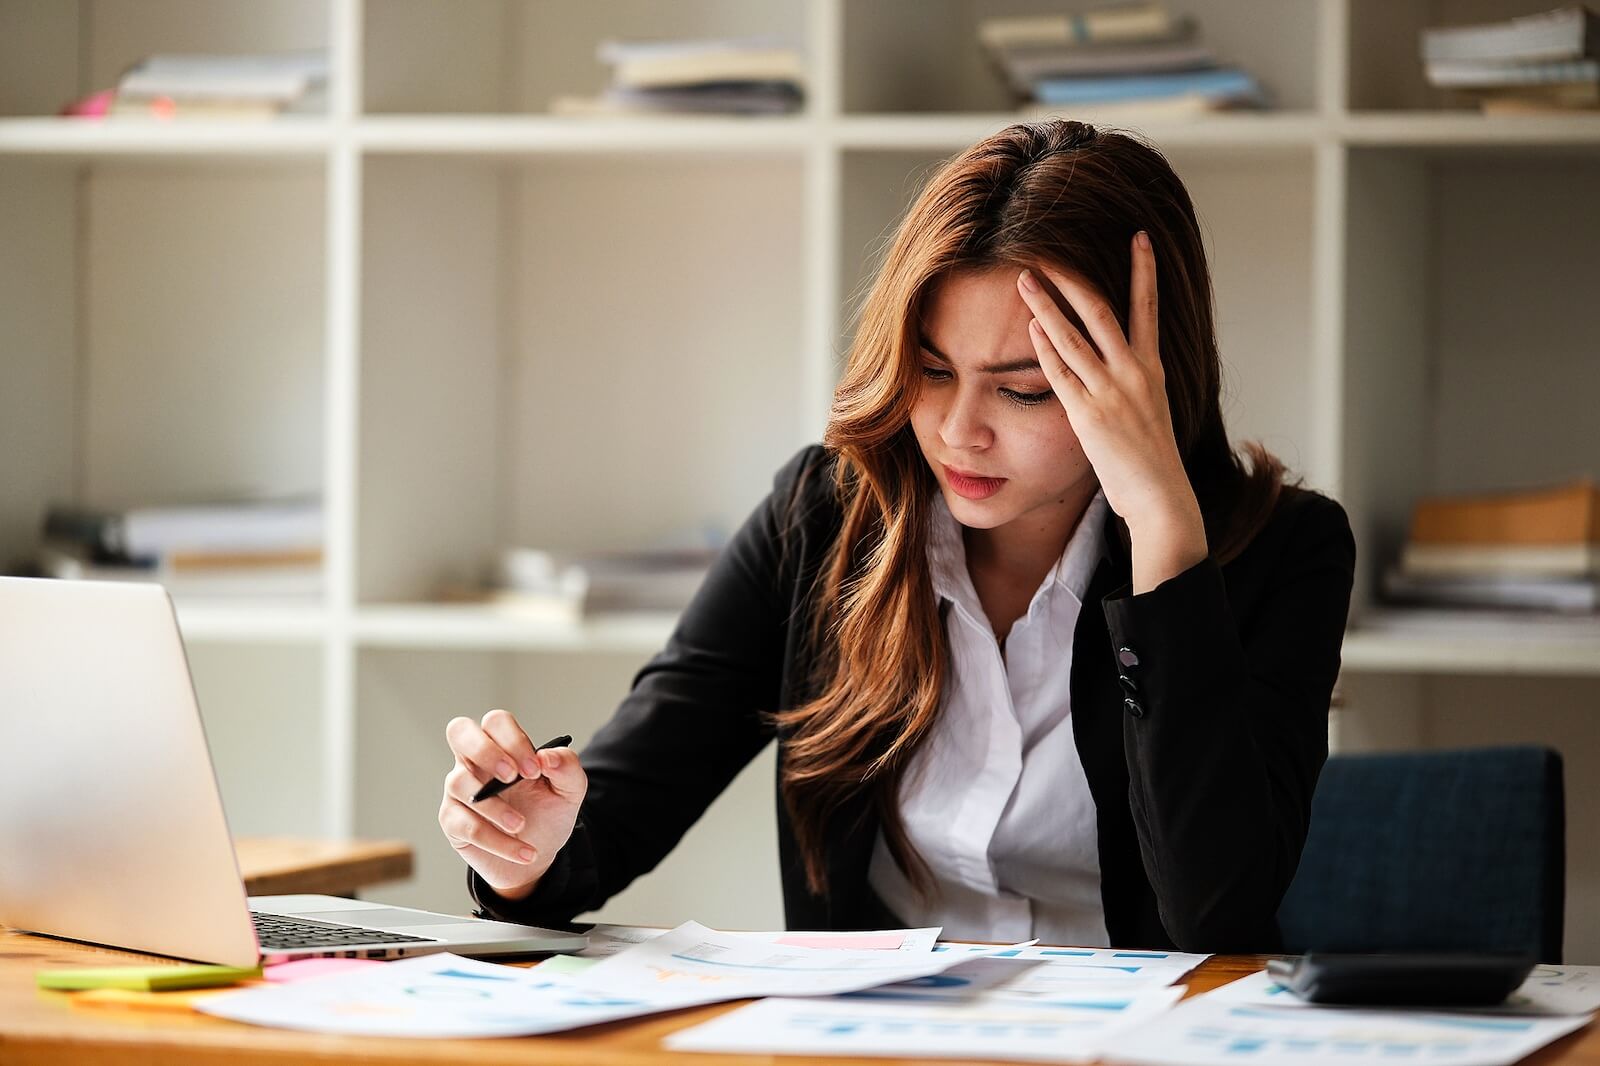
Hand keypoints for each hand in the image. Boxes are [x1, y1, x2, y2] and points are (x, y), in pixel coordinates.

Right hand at [438, 709, 585, 899]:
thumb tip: (547, 756)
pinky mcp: (452, 821)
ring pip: (460, 783)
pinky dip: (497, 841)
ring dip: (494, 807)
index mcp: (503, 747)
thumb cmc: (547, 814)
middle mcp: (475, 762)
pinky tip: (524, 852)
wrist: (537, 857)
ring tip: (521, 825)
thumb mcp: (569, 790)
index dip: (513, 740)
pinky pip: (465, 826)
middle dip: (485, 751)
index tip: (534, 770)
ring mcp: (459, 790)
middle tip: (511, 777)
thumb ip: (567, 766)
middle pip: (459, 731)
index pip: (496, 722)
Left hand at [1016, 231, 1207, 590]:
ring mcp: (1111, 392)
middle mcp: (1134, 373)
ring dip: (1046, 305)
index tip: (1140, 237)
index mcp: (1151, 369)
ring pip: (1074, 336)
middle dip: (1074, 279)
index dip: (1144, 271)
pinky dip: (1045, 348)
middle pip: (1102, 311)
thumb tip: (1112, 373)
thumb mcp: (1148, 412)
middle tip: (1050, 251)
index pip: (1148, 308)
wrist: (1161, 496)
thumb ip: (1130, 386)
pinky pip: (1062, 373)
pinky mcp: (1089, 415)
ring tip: (1025, 279)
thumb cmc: (1151, 462)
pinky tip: (1031, 327)